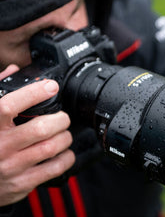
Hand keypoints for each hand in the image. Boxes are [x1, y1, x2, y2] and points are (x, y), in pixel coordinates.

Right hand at [0, 65, 74, 205]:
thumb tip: (13, 70)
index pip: (9, 105)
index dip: (33, 93)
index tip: (51, 86)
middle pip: (40, 128)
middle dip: (60, 119)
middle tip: (62, 118)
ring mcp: (10, 167)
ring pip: (51, 147)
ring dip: (65, 137)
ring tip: (63, 134)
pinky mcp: (21, 184)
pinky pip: (54, 168)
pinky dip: (66, 158)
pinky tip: (63, 153)